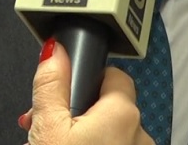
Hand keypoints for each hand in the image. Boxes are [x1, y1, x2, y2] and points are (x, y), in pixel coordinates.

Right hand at [20, 39, 149, 144]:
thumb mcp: (48, 125)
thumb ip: (51, 84)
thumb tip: (55, 50)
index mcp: (123, 113)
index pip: (113, 74)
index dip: (85, 79)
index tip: (67, 92)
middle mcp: (139, 133)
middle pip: (109, 105)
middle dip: (78, 110)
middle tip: (48, 122)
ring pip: (110, 131)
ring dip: (84, 131)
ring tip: (52, 141)